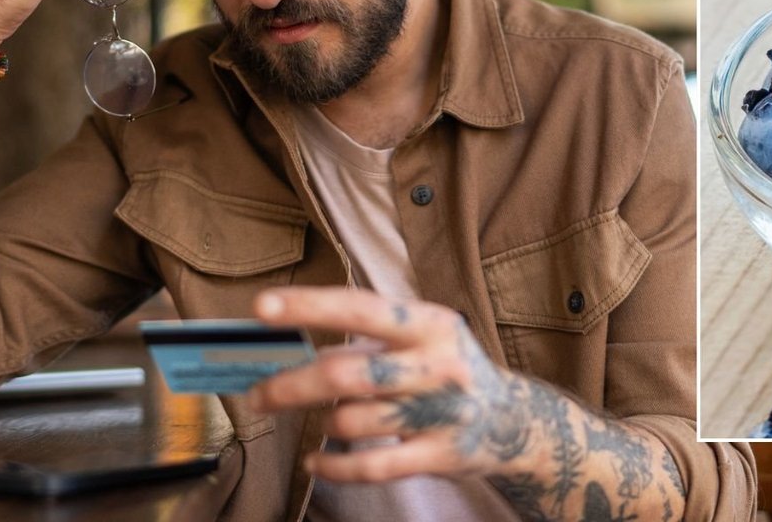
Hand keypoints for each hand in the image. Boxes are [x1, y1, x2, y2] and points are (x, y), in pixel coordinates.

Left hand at [248, 287, 540, 482]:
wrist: (514, 422)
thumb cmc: (447, 371)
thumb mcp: (420, 341)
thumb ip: (366, 343)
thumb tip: (289, 349)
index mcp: (431, 324)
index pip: (361, 308)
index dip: (310, 306)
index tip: (262, 308)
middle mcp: (439, 365)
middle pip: (345, 374)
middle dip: (290, 385)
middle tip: (257, 394)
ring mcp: (441, 413)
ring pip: (351, 420)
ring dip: (323, 421)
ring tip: (324, 418)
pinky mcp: (440, 455)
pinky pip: (369, 466)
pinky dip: (332, 465)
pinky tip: (316, 461)